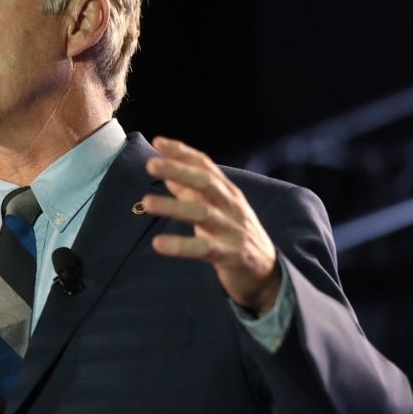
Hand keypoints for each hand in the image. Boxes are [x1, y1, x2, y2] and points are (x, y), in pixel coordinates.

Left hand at [141, 136, 280, 315]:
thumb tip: (164, 171)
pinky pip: (204, 249)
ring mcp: (233, 230)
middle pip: (206, 182)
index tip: (158, 141)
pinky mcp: (231, 255)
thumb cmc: (233, 233)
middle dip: (179, 171)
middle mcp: (231, 206)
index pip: (206, 166)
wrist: (266, 272)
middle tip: (151, 164)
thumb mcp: (214, 208)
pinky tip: (158, 244)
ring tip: (146, 202)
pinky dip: (181, 245)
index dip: (183, 153)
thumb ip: (189, 191)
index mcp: (227, 192)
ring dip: (174, 206)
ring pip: (203, 213)